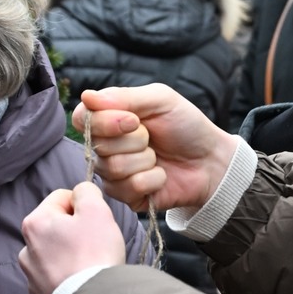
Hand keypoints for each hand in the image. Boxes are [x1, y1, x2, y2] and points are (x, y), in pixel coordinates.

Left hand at [19, 181, 126, 293]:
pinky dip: (68, 274)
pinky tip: (82, 279)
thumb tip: (81, 192)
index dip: (83, 205)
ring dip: (71, 253)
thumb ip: (86, 191)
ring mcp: (31, 274)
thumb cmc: (94, 254)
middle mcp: (26, 247)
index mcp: (35, 222)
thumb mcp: (97, 210)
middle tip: (96, 243)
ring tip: (90, 264)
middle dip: (77, 230)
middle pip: (57, 225)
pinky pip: (56, 274)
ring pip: (56, 251)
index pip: (61, 197)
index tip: (95, 221)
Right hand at [73, 85, 236, 213]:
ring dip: (145, 159)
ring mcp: (114, 174)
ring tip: (158, 156)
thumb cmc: (186, 126)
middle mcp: (106, 147)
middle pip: (98, 145)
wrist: (211, 160)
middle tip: (153, 138)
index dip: (104, 121)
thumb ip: (123, 97)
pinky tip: (161, 175)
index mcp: (109, 120)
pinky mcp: (127, 197)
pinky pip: (128, 188)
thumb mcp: (160, 100)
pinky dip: (152, 179)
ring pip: (113, 167)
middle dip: (135, 139)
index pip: (81, 118)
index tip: (134, 120)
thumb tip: (87, 96)